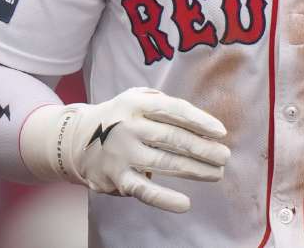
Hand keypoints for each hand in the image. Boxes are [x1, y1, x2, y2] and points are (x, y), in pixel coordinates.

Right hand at [20, 87, 230, 212]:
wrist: (78, 139)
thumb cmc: (121, 117)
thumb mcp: (138, 99)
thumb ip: (166, 104)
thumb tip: (204, 123)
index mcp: (137, 103)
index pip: (175, 111)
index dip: (200, 122)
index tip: (221, 132)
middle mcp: (129, 126)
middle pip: (174, 138)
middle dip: (204, 149)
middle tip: (225, 156)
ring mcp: (122, 153)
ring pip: (165, 163)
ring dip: (195, 170)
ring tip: (216, 173)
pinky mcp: (117, 178)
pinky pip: (144, 190)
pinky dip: (165, 199)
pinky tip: (185, 204)